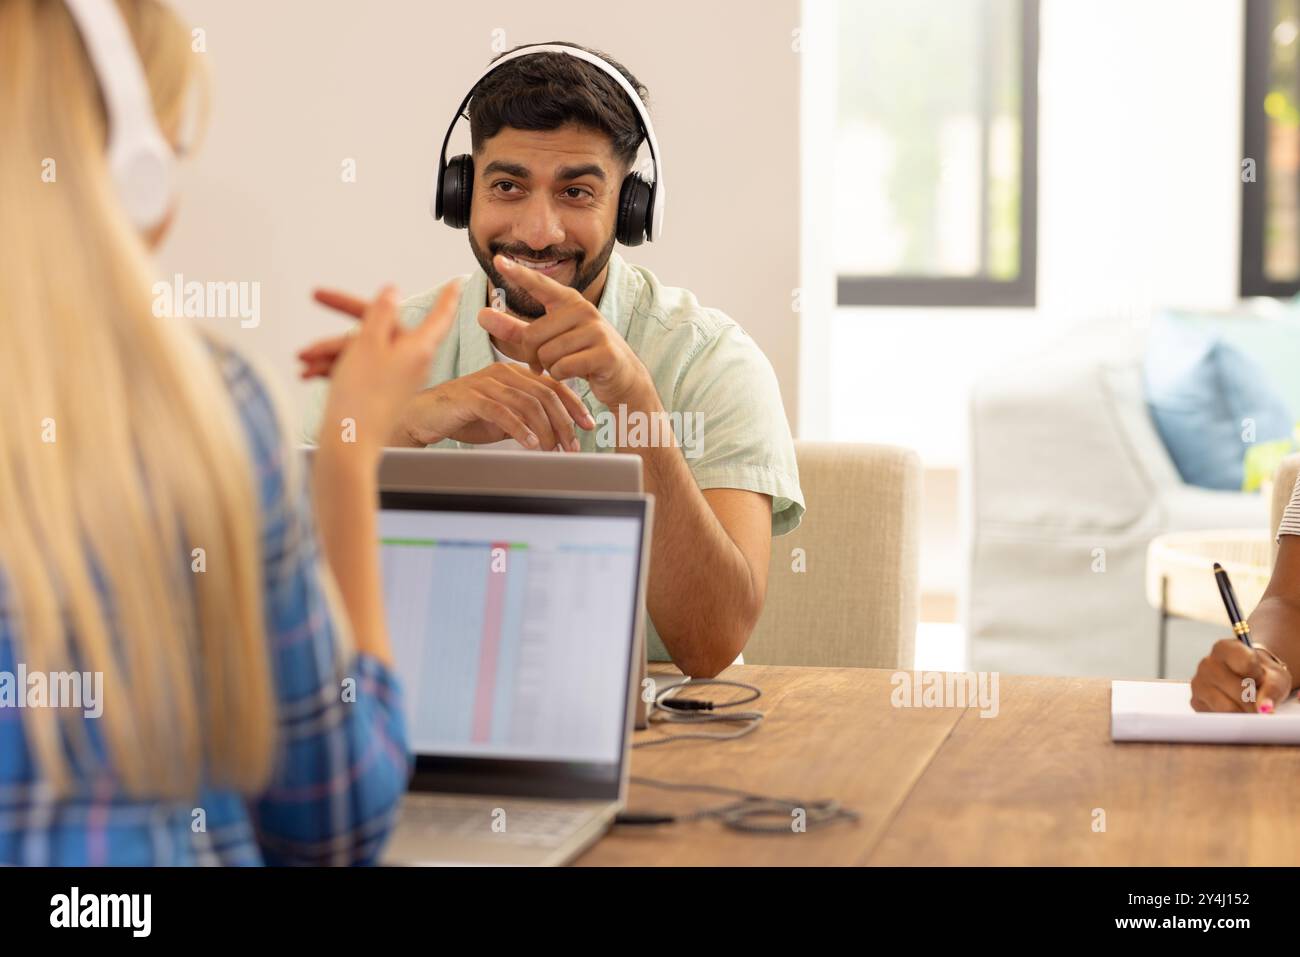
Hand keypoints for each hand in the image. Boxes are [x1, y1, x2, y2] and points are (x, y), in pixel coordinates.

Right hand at [315, 281, 458, 462]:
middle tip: (317, 295)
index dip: (447, 296)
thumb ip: (380, 313)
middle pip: (381, 328)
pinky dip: (334, 367)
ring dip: (331, 349)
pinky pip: (358, 369)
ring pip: (364, 350)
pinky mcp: (380, 394)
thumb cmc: (360, 398)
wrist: (348, 445)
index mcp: (418, 348)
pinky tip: (308, 373)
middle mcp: (411, 362)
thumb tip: (393, 291)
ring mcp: (395, 379)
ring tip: (303, 360)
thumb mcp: (368, 343)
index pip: (439, 314)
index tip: (457, 283)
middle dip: (345, 320)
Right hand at [403, 363, 595, 449]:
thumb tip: (556, 436)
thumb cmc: (463, 417)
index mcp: (514, 374)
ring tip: (553, 449)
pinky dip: (520, 429)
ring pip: (528, 403)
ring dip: (545, 429)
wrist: (424, 417)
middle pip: (545, 394)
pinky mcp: (472, 397)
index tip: (588, 425)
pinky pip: (503, 412)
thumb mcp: (503, 418)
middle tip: (572, 445)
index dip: (574, 405)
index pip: (553, 386)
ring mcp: (487, 383)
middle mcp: (503, 374)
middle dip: (564, 422)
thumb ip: (526, 419)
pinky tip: (530, 444)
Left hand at [477, 253, 654, 408]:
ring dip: (550, 369)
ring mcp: (596, 330)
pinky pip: (563, 368)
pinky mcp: (604, 353)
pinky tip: (576, 374)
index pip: (540, 284)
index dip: (518, 274)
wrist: (622, 377)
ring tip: (565, 367)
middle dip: (533, 356)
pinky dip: (563, 377)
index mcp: (568, 302)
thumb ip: (515, 330)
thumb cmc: (581, 356)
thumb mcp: (548, 341)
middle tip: (544, 364)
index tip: (498, 259)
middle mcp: (583, 309)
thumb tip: (481, 315)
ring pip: (548, 354)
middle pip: (534, 335)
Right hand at [1190, 639, 1292, 712]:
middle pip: (1238, 689)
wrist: (1249, 680)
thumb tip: (1264, 708)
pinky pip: (1219, 717)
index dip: (1259, 676)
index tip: (1260, 677)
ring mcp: (1199, 683)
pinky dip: (1232, 718)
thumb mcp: (1276, 676)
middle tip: (1259, 699)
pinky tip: (1236, 709)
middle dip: (1255, 701)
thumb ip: (1273, 689)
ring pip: (1227, 707)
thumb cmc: (1261, 675)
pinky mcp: (1196, 702)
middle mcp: (1207, 663)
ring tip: (1249, 706)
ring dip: (1244, 712)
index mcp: (1224, 648)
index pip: (1246, 663)